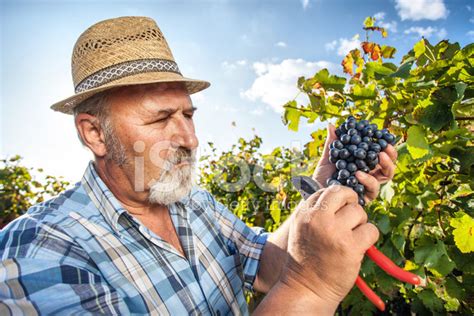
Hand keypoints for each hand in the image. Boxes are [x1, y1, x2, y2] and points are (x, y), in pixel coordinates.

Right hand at [281, 186, 378, 309]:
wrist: (307, 288)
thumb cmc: (307, 258)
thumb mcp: (302, 228)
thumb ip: (316, 212)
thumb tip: (341, 199)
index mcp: (305, 213)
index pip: (327, 191)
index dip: (338, 200)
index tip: (339, 211)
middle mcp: (318, 219)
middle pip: (344, 194)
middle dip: (351, 203)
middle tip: (350, 219)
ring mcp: (334, 231)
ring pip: (360, 212)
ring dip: (360, 224)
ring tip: (350, 238)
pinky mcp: (350, 246)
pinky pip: (371, 230)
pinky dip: (369, 238)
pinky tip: (358, 248)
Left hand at [312, 124, 397, 202]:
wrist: (315, 193)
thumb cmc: (322, 176)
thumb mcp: (328, 157)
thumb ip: (332, 142)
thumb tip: (331, 124)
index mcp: (364, 163)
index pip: (380, 152)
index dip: (385, 144)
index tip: (385, 135)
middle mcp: (370, 174)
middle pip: (388, 164)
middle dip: (391, 154)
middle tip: (386, 146)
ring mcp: (368, 186)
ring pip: (386, 176)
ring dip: (386, 165)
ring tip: (379, 156)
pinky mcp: (364, 197)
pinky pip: (372, 189)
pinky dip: (367, 179)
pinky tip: (359, 173)